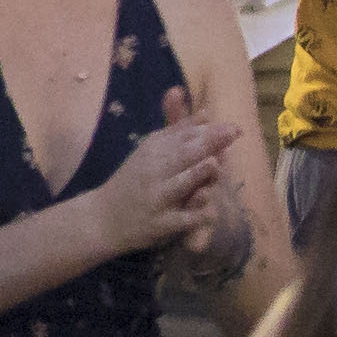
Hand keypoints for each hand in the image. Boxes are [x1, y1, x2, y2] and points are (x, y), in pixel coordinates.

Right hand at [96, 112, 244, 258]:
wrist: (103, 218)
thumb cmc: (134, 180)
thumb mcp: (150, 151)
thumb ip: (179, 132)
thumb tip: (207, 112)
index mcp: (153, 150)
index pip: (183, 137)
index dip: (209, 131)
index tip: (233, 126)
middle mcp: (153, 172)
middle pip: (183, 155)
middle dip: (208, 144)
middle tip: (233, 133)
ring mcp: (157, 198)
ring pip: (179, 185)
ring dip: (196, 175)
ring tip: (213, 164)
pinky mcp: (160, 224)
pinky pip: (180, 220)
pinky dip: (195, 217)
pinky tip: (212, 213)